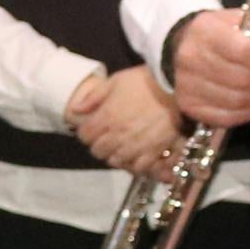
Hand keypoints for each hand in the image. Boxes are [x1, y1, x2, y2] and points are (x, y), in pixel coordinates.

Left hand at [65, 67, 185, 179]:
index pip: (85, 136)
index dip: (86, 133)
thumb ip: (93, 97)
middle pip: (98, 151)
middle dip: (99, 145)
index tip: (92, 129)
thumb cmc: (143, 81)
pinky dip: (135, 164)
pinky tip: (136, 155)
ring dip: (115, 156)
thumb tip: (75, 109)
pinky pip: (139, 167)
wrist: (174, 86)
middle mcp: (118, 134)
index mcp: (106, 117)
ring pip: (116, 161)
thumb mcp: (114, 81)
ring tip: (121, 148)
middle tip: (106, 139)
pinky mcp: (154, 151)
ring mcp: (136, 145)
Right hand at [168, 5, 249, 130]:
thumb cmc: (222, 34)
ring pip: (238, 100)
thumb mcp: (246, 21)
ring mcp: (186, 84)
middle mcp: (191, 58)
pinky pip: (226, 117)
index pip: (246, 52)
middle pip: (244, 79)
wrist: (184, 47)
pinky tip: (245, 101)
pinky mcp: (187, 105)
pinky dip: (243, 112)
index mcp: (206, 30)